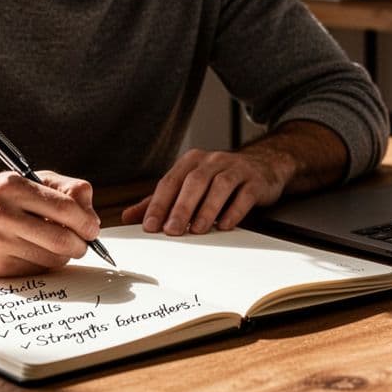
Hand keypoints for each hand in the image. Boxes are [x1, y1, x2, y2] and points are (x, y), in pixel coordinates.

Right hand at [0, 170, 99, 275]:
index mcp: (12, 187)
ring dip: (64, 255)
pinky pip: (37, 271)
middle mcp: (1, 214)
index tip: (92, 228)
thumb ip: (65, 189)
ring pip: (52, 259)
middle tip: (83, 242)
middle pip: (62, 239)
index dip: (86, 221)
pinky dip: (44, 263)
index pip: (64, 208)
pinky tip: (34, 251)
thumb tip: (91, 214)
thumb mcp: (28, 180)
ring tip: (56, 244)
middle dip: (81, 244)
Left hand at [120, 148, 286, 234]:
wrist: (262, 165)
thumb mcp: (188, 184)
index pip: (170, 181)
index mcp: (191, 162)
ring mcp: (235, 168)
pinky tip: (225, 225)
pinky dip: (234, 210)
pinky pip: (244, 194)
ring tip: (197, 229)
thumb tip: (129, 216)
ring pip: (219, 186)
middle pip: (193, 182)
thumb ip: (160, 200)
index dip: (159, 204)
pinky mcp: (255, 180)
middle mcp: (212, 161)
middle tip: (172, 231)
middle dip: (181, 208)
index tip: (150, 225)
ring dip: (207, 209)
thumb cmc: (219, 178)